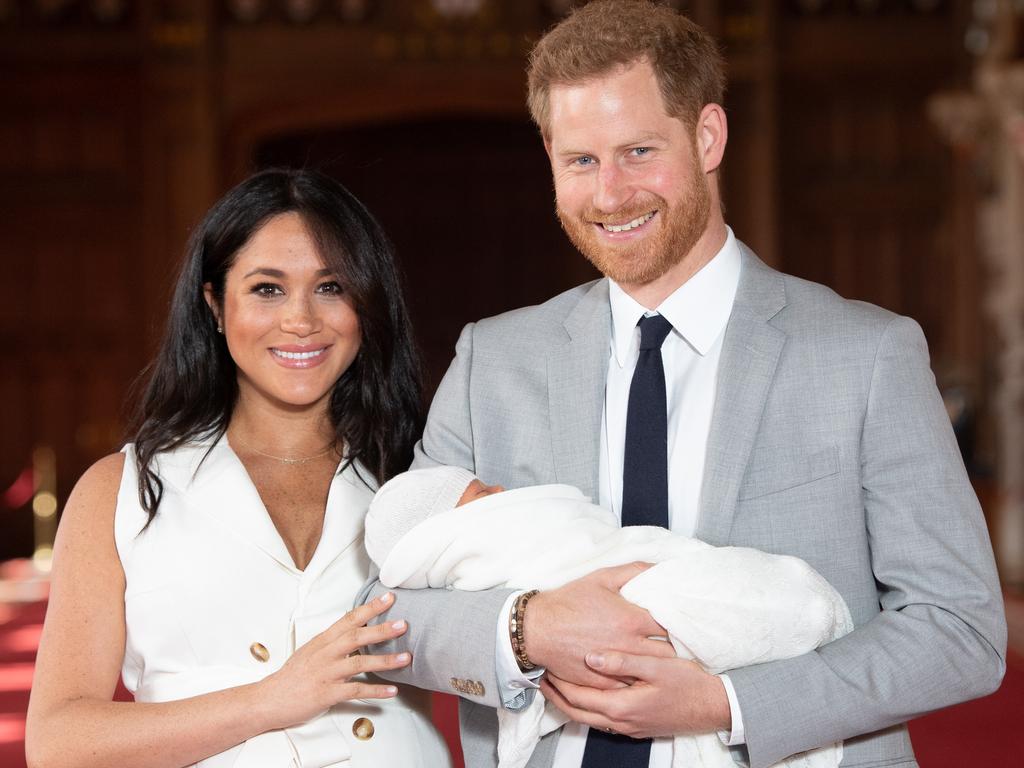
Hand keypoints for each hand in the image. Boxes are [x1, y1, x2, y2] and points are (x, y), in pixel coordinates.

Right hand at [259, 591, 411, 728]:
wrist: (269, 699)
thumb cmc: (292, 675)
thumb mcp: (311, 650)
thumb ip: (333, 641)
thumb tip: (355, 630)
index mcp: (323, 641)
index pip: (349, 619)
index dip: (370, 608)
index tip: (388, 598)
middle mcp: (325, 654)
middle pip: (356, 637)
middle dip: (381, 629)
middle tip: (403, 624)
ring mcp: (326, 673)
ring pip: (359, 664)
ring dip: (385, 661)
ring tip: (405, 658)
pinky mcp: (327, 693)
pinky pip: (355, 691)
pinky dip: (375, 691)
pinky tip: (392, 691)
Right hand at [524, 562, 673, 688]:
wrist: (537, 629)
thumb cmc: (569, 602)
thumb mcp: (602, 578)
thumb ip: (634, 571)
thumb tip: (659, 568)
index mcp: (631, 620)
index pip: (672, 626)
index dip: (681, 624)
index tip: (684, 623)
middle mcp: (628, 646)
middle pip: (668, 653)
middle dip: (676, 648)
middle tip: (680, 643)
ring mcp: (617, 668)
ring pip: (651, 673)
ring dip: (659, 667)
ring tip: (666, 661)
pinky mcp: (604, 683)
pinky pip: (631, 686)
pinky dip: (638, 680)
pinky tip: (642, 675)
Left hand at [540, 651, 730, 738]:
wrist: (713, 707)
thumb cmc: (688, 684)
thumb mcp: (656, 666)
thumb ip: (623, 661)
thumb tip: (591, 658)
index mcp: (621, 706)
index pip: (577, 697)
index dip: (558, 682)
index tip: (545, 666)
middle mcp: (621, 722)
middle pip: (576, 712)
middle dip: (556, 696)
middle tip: (542, 677)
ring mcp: (628, 728)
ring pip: (588, 719)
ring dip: (569, 703)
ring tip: (557, 684)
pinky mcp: (636, 727)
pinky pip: (602, 720)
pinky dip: (587, 708)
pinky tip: (587, 694)